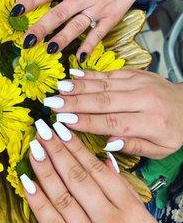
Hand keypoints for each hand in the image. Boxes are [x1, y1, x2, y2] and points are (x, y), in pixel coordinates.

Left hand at [11, 0, 164, 57]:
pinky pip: (98, 34)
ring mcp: (96, 9)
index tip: (15, 12)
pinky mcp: (109, 18)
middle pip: (58, 14)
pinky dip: (89, 45)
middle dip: (41, 28)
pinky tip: (79, 57)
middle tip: (26, 41)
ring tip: (49, 49)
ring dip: (62, 39)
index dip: (29, 1)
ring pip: (76, 26)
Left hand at [20, 120, 163, 222]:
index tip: (62, 130)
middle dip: (57, 151)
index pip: (97, 171)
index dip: (77, 148)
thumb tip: (104, 160)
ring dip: (45, 170)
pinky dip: (38, 202)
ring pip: (63, 197)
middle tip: (43, 130)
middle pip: (78, 179)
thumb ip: (125, 191)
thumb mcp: (145, 222)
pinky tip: (27, 182)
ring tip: (34, 148)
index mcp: (130, 211)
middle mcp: (110, 222)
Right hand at [45, 69, 182, 158]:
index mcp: (152, 122)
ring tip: (58, 89)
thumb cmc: (174, 130)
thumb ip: (134, 145)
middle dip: (74, 102)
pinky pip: (108, 73)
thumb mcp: (161, 149)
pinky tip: (73, 75)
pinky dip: (89, 75)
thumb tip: (107, 143)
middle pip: (104, 101)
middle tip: (52, 104)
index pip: (112, 122)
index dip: (86, 122)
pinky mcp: (134, 73)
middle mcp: (144, 99)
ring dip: (78, 86)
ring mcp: (138, 82)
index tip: (64, 121)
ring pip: (103, 85)